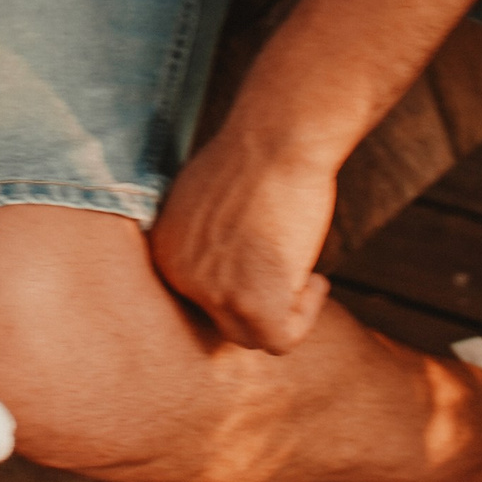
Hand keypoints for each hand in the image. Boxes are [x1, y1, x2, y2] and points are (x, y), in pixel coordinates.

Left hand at [151, 117, 337, 352]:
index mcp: (165, 251)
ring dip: (284, 310)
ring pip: (252, 335)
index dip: (240, 286)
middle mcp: (178, 276)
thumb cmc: (253, 160)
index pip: (201, 298)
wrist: (276, 140)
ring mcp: (212, 294)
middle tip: (291, 272)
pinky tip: (316, 281)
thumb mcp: (210, 203)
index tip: (267, 262)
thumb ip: (209, 243)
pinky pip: (280, 341)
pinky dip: (305, 317)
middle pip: (225, 320)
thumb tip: (231, 273)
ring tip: (306, 276)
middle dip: (261, 301)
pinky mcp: (253, 304)